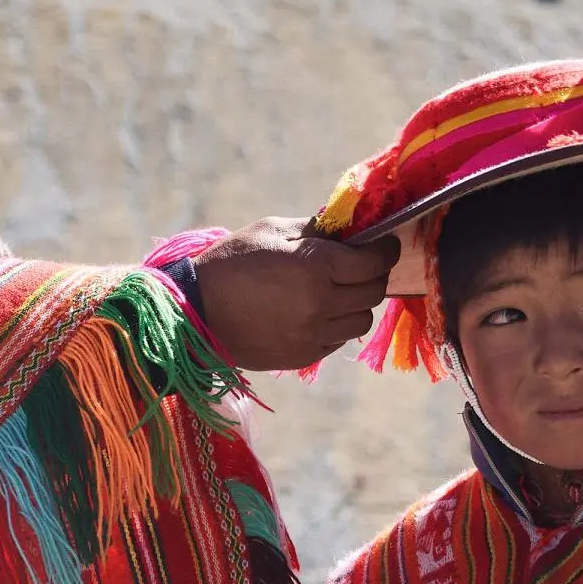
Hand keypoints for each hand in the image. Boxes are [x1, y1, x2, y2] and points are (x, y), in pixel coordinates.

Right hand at [192, 217, 401, 371]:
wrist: (196, 311)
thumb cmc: (232, 261)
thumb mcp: (271, 231)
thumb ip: (315, 230)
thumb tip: (348, 228)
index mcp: (316, 266)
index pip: (373, 261)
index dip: (386, 251)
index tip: (386, 244)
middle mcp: (322, 303)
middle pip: (373, 292)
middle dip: (374, 275)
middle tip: (364, 265)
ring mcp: (314, 334)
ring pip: (362, 320)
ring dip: (358, 303)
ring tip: (339, 291)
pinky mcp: (304, 356)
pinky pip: (338, 340)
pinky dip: (337, 324)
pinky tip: (318, 311)